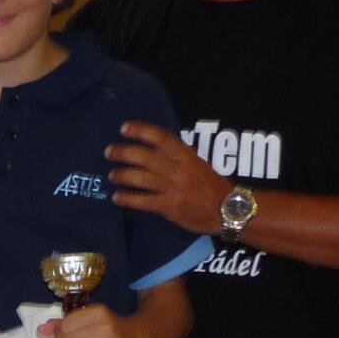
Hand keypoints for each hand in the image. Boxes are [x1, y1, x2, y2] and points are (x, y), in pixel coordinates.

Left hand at [107, 120, 231, 235]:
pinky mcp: (170, 207)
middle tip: (109, 152)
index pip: (161, 138)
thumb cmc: (211, 185)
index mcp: (186, 155)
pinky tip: (117, 197)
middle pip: (146, 157)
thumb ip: (177, 157)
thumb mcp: (197, 163)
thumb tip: (151, 149)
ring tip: (111, 175)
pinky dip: (128, 198)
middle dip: (124, 153)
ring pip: (142, 178)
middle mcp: (179, 169)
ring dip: (122, 175)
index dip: (141, 131)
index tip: (124, 128)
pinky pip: (143, 201)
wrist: (229, 209)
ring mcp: (174, 188)